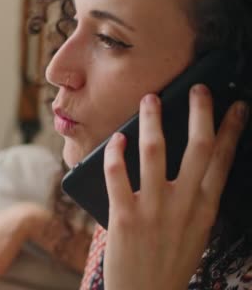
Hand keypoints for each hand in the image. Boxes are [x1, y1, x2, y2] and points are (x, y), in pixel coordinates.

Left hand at [102, 85, 247, 288]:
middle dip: (200, 113)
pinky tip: (116, 138)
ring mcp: (153, 211)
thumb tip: (192, 166)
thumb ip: (194, 201)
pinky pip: (117, 175)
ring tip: (149, 100)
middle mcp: (184, 206)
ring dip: (152, 121)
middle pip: (198, 149)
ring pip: (155, 152)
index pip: (223, 162)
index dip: (231, 131)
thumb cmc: (168, 263)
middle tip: (197, 88)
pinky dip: (116, 153)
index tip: (236, 106)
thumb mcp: (194, 233)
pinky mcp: (123, 217)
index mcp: (205, 210)